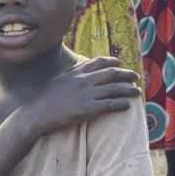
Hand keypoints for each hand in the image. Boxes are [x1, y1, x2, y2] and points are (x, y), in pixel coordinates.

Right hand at [25, 57, 141, 136]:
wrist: (37, 113)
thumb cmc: (47, 98)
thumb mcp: (60, 80)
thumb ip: (74, 74)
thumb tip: (82, 69)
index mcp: (77, 72)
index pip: (99, 62)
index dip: (113, 62)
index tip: (120, 64)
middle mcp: (83, 80)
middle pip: (111, 74)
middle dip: (126, 75)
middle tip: (136, 77)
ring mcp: (86, 94)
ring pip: (114, 89)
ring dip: (128, 89)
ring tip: (137, 92)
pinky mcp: (87, 109)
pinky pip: (109, 105)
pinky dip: (120, 104)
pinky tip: (127, 106)